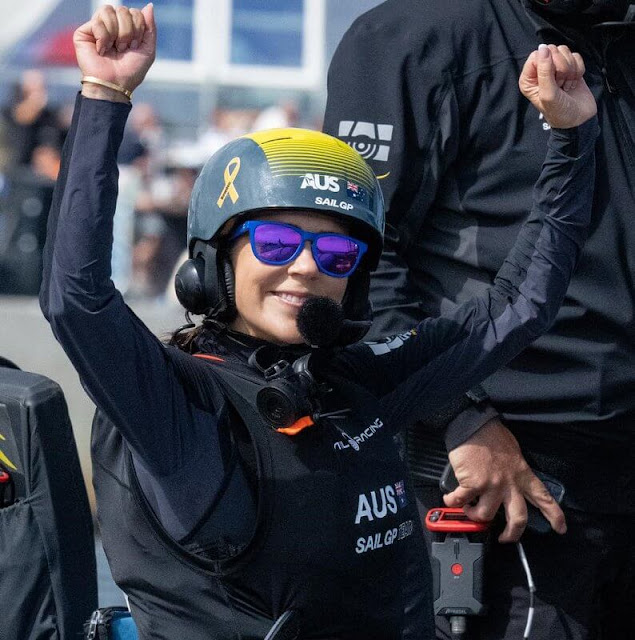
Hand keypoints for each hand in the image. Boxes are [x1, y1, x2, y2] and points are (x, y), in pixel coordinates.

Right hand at [74, 4, 155, 98]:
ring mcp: (98, 27)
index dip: (138, 28)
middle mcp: (112, 25)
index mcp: (127, 28)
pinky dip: (104, 38)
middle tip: (124, 49)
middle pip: (123, 10)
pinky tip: (102, 50)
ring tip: (113, 49)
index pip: (135, 12)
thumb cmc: (131, 71)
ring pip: (108, 10)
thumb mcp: (148, 50)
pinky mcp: (84, 31)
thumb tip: (149, 6)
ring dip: (115, 34)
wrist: (115, 84)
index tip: (135, 46)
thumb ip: (150, 27)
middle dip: (128, 32)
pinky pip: (97, 21)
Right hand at [443, 418, 566, 541]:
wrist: (473, 425)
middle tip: (505, 539)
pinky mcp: (473, 484)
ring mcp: (491, 486)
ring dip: (475, 515)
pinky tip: (450, 500)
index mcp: (522, 474)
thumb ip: (514, 469)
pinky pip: (461, 501)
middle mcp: (509, 484)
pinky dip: (453, 502)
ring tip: (469, 509)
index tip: (560, 528)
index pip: (543, 497)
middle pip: (518, 518)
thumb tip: (509, 480)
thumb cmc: (491, 434)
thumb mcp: (513, 452)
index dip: (554, 515)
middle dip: (512, 534)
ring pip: (486, 515)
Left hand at [519, 44, 596, 128]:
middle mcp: (540, 72)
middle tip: (560, 84)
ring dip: (570, 69)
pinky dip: (578, 69)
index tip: (552, 80)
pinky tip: (574, 82)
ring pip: (565, 51)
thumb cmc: (559, 111)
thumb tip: (543, 47)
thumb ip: (544, 71)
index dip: (548, 64)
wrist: (578, 119)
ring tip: (567, 85)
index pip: (537, 55)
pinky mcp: (571, 68)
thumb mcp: (548, 94)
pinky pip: (576, 56)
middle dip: (561, 67)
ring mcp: (556, 69)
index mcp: (528, 79)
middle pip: (551, 50)